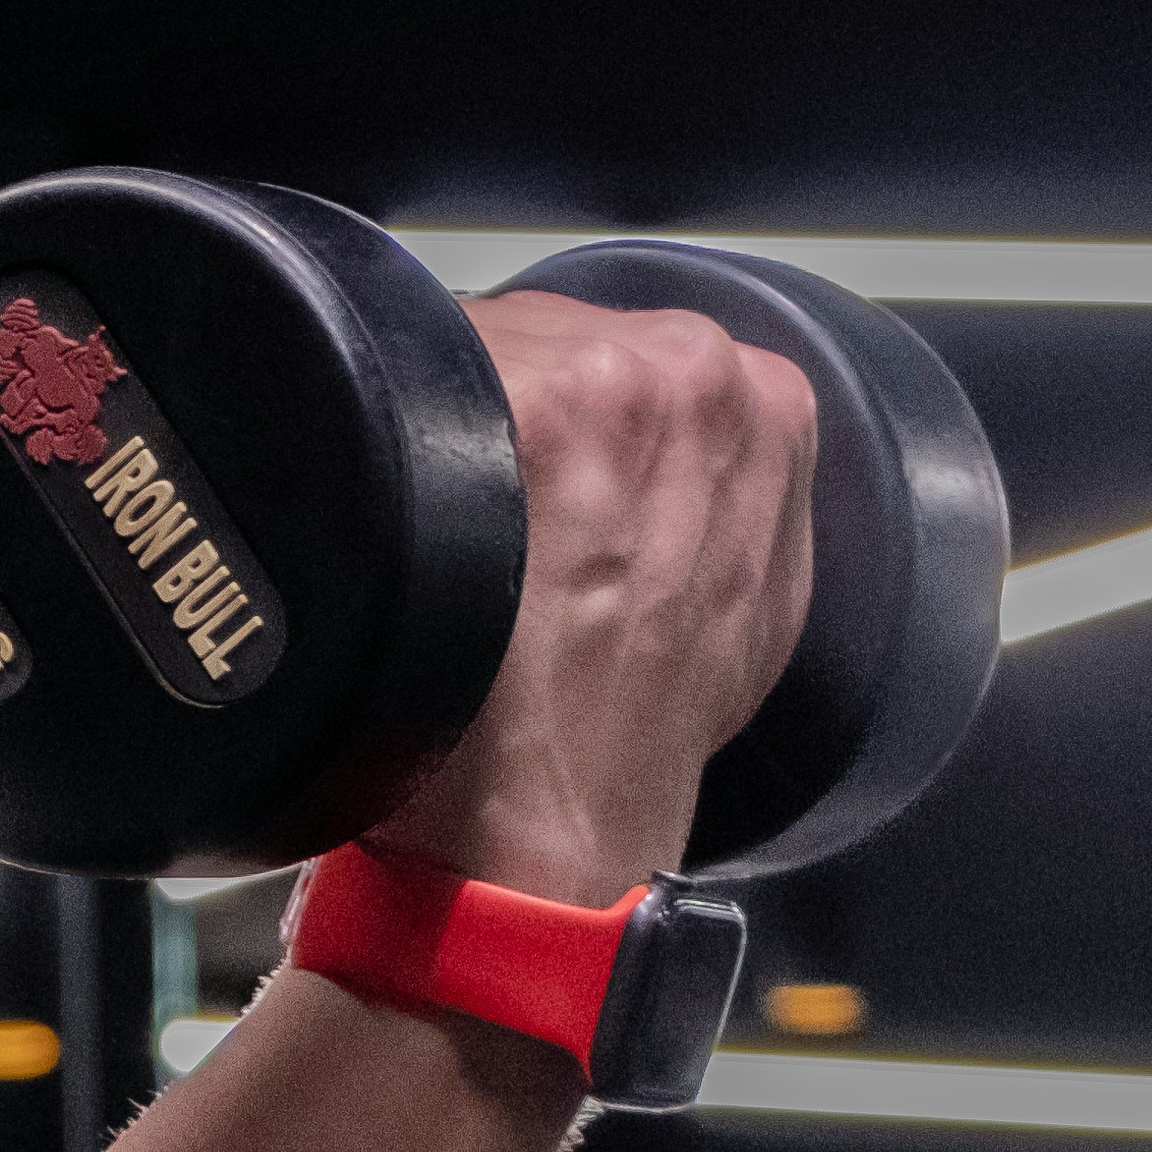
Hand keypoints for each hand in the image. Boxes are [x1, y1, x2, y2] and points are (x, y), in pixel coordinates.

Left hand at [369, 292, 818, 901]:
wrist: (555, 818)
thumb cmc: (632, 730)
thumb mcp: (747, 602)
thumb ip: (729, 490)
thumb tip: (685, 444)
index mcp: (765, 402)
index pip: (636, 348)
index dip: (563, 417)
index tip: (532, 482)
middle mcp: (691, 372)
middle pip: (547, 332)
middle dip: (500, 413)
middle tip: (482, 529)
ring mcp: (598, 380)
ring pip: (472, 346)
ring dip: (438, 426)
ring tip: (452, 547)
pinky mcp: (510, 410)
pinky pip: (414, 371)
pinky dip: (386, 438)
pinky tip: (407, 528)